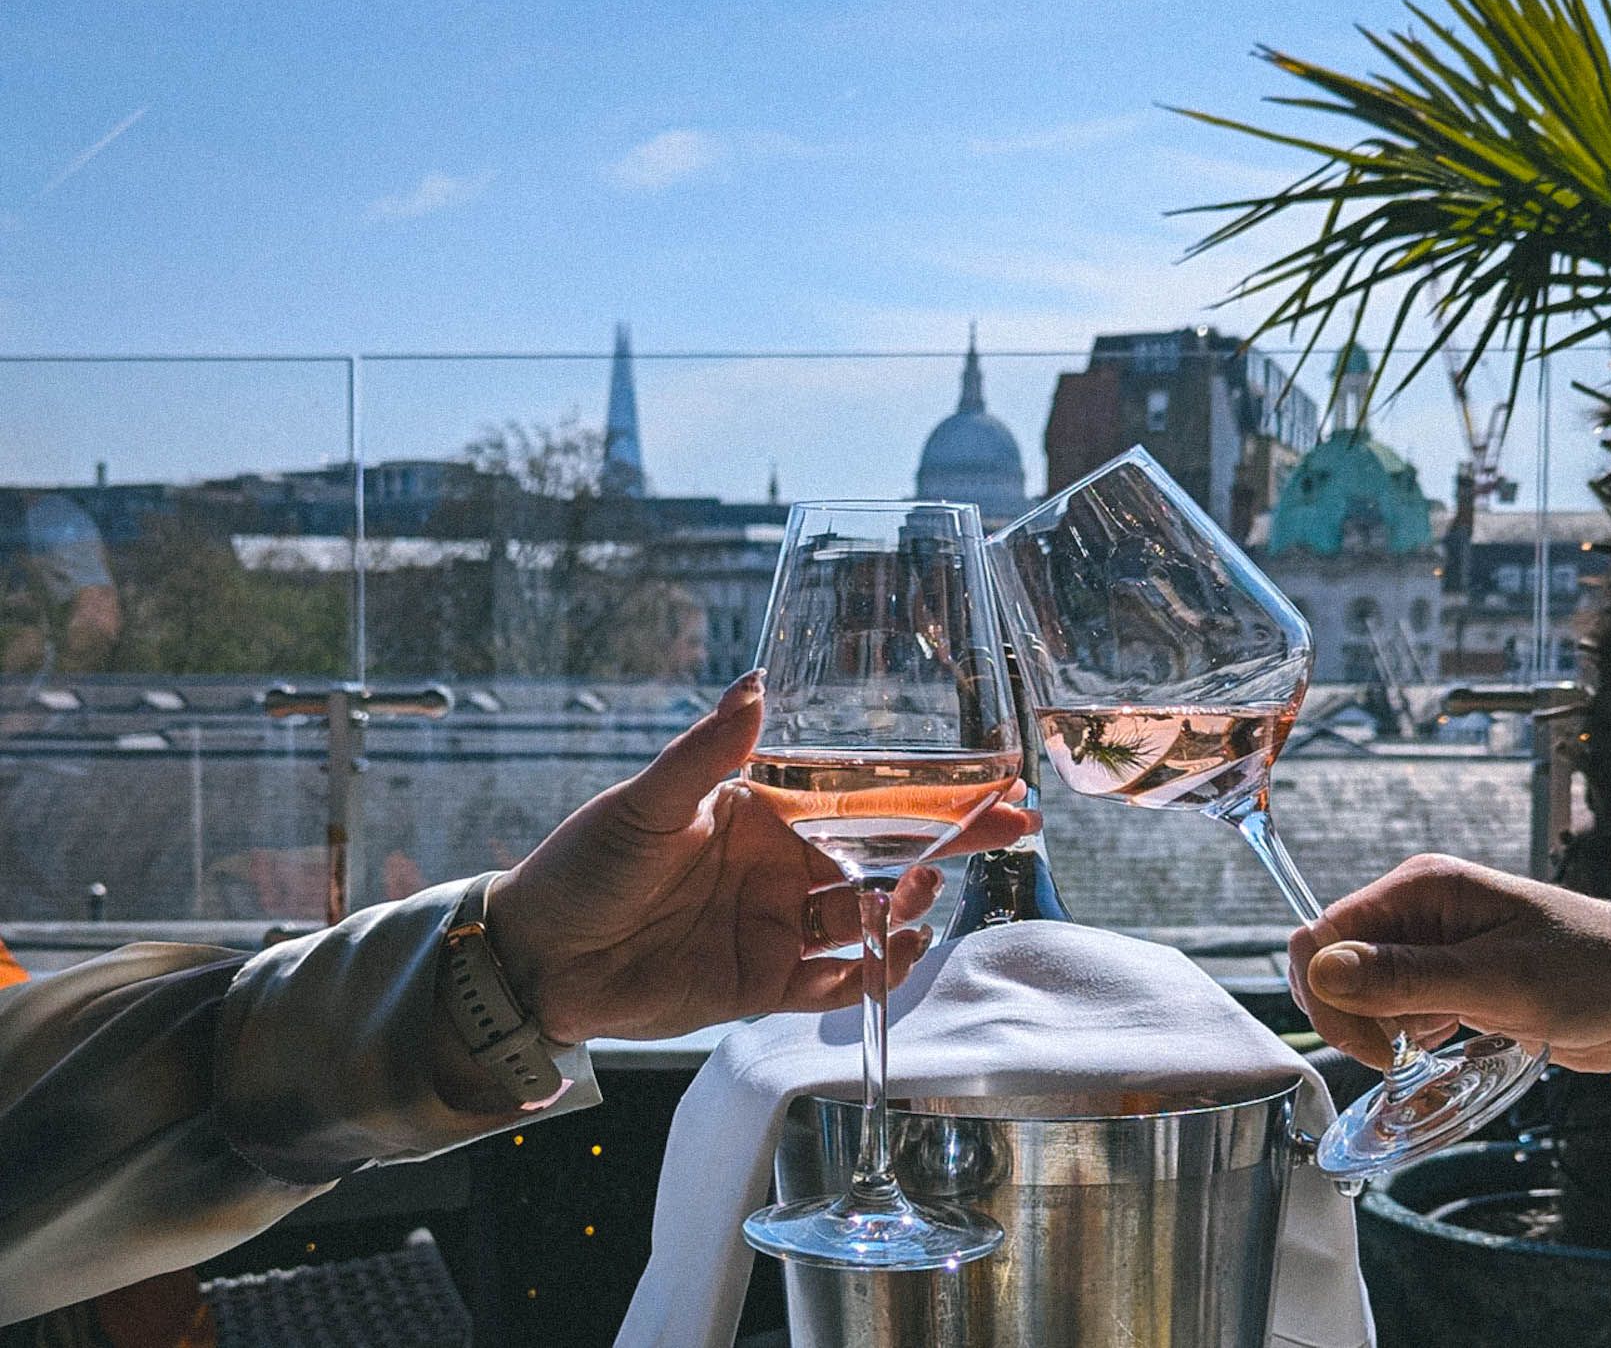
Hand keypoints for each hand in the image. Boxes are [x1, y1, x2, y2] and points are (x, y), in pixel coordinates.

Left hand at [483, 671, 1037, 1044]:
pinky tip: (899, 950)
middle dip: (949, 845)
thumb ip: (707, 753)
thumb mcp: (645, 802)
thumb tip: (755, 686)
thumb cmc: (585, 865)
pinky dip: (874, 971)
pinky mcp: (762, 986)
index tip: (989, 781)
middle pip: (884, 857)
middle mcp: (782, 868)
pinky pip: (835, 982)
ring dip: (908, 906)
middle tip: (1012, 830)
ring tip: (925, 894)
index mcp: (763, 814)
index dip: (926, 794)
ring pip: (868, 917)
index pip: (861, 800)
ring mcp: (777, 929)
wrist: (536, 957)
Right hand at [1287, 854, 1610, 1077]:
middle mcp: (1418, 912)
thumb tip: (1320, 972)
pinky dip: (1405, 1040)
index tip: (1371, 1045)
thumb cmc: (1597, 972)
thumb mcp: (1500, 981)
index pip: (1325, 932)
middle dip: (1351, 1017)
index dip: (1328, 992)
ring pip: (1361, 995)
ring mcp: (1431, 950)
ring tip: (1436, 1048)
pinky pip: (1395, 1013)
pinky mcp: (1448, 984)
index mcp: (1421, 887)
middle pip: (1333, 965)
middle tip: (1393, 1059)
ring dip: (1381, 1032)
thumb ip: (1406, 979)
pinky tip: (1443, 1049)